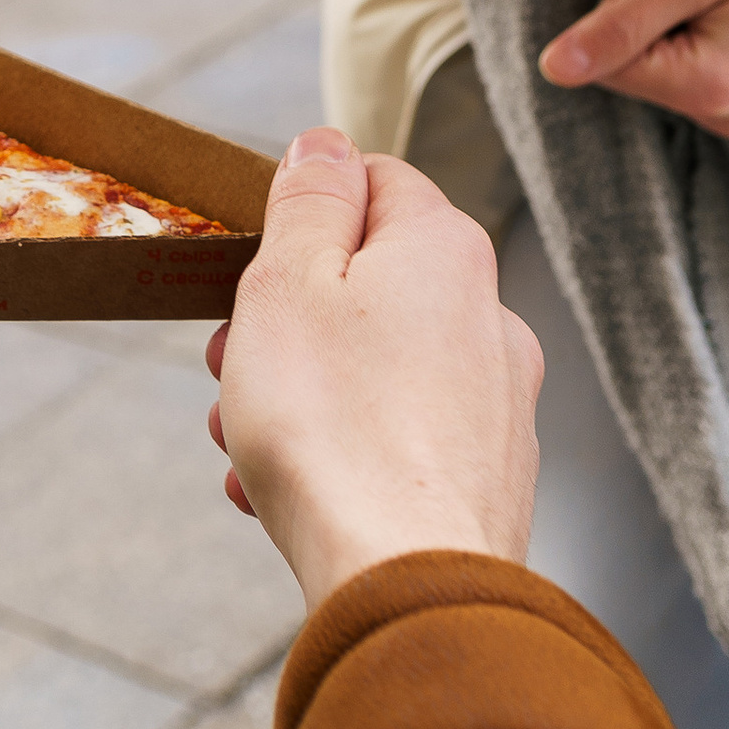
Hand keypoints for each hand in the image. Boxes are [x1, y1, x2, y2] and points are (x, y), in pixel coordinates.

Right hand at [204, 127, 540, 612]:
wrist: (406, 585)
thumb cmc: (332, 428)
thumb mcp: (287, 283)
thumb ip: (306, 202)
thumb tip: (324, 144)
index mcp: (446, 250)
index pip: (375, 180)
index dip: (302, 212)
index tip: (252, 267)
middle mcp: (491, 318)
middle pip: (372, 283)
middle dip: (288, 318)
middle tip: (229, 364)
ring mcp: (499, 406)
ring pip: (379, 369)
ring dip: (302, 393)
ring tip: (243, 441)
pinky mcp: (489, 481)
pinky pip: (398, 443)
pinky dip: (340, 456)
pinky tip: (281, 496)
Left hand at [540, 0, 728, 139]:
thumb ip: (619, 23)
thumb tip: (552, 69)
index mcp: (709, 92)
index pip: (605, 63)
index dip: (622, 11)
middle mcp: (725, 120)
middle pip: (630, 70)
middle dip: (644, 20)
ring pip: (654, 70)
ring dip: (667, 27)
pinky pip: (684, 74)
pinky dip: (690, 39)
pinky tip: (726, 15)